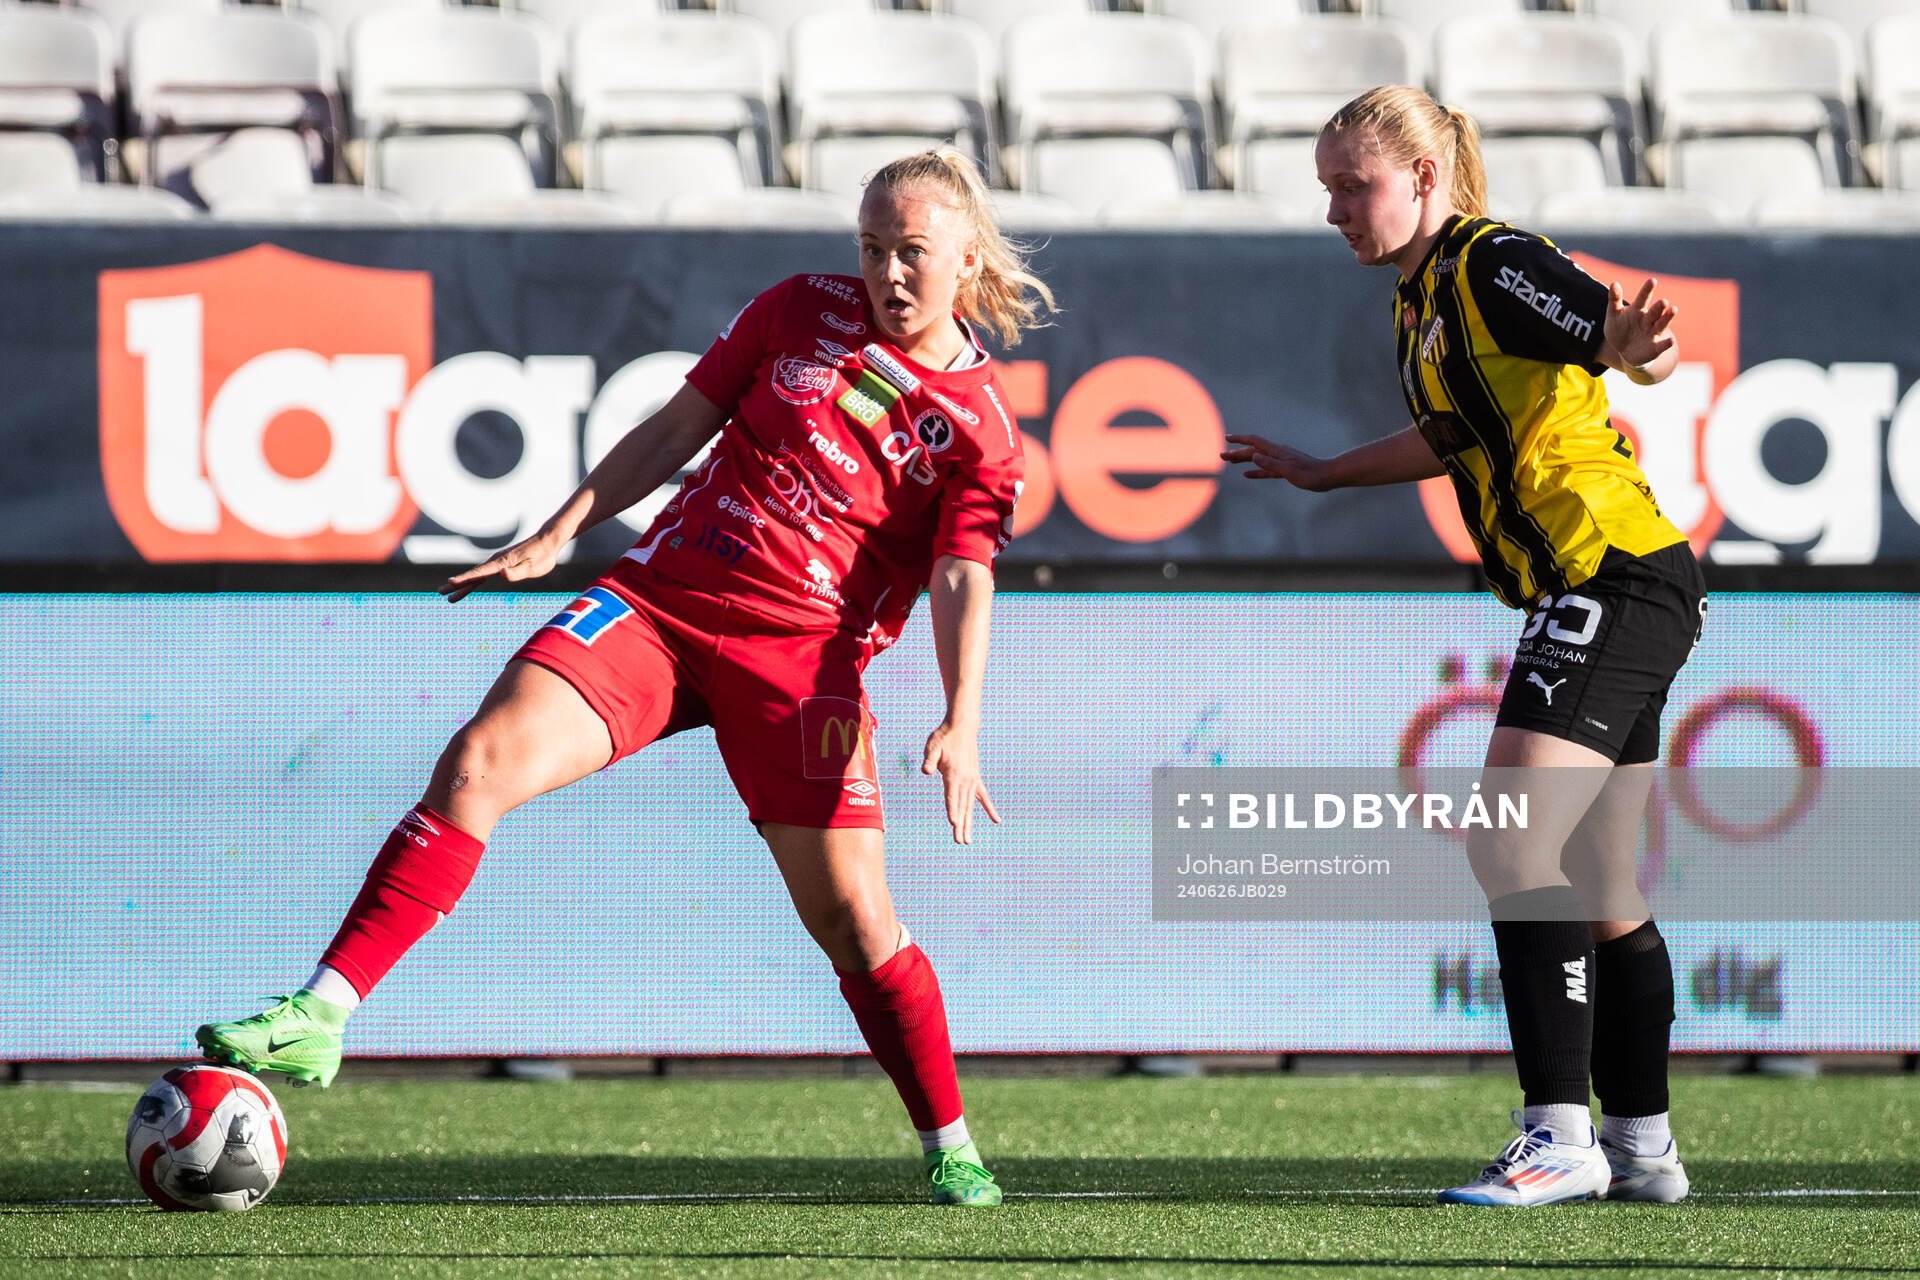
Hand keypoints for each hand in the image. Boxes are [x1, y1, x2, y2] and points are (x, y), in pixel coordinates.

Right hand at [438, 530, 565, 602]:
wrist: (547, 542)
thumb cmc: (542, 556)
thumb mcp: (533, 568)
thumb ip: (518, 572)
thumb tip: (502, 574)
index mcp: (501, 563)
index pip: (479, 573)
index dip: (464, 579)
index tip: (450, 583)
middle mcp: (496, 561)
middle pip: (472, 575)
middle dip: (456, 584)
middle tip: (440, 592)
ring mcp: (498, 562)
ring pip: (476, 575)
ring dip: (462, 584)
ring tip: (449, 594)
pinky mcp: (502, 563)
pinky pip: (484, 574)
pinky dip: (474, 580)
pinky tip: (471, 585)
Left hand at [922, 719, 1000, 845]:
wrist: (962, 726)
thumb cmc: (944, 737)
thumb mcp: (932, 746)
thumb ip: (929, 760)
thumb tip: (925, 771)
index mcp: (953, 774)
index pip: (951, 797)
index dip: (952, 811)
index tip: (954, 824)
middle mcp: (965, 780)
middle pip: (961, 807)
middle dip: (961, 825)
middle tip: (960, 842)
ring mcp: (972, 780)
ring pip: (970, 806)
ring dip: (969, 823)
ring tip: (968, 840)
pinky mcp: (975, 778)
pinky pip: (983, 796)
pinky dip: (989, 808)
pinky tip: (996, 820)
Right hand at [1221, 434, 1333, 490]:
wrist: (1329, 475)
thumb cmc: (1312, 475)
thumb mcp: (1290, 472)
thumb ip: (1271, 464)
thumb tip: (1253, 456)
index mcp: (1278, 452)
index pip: (1255, 442)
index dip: (1240, 440)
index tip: (1226, 439)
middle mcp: (1278, 454)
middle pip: (1253, 450)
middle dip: (1237, 452)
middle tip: (1221, 456)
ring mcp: (1282, 461)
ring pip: (1258, 459)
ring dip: (1244, 460)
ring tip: (1230, 462)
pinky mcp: (1286, 470)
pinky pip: (1266, 469)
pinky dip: (1255, 471)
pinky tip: (1247, 474)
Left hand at [1603, 278, 1677, 372]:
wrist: (1623, 350)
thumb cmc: (1620, 328)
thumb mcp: (1614, 314)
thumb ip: (1614, 299)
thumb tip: (1614, 283)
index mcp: (1638, 309)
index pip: (1643, 298)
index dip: (1647, 290)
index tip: (1652, 281)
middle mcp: (1648, 319)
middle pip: (1655, 311)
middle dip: (1659, 307)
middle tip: (1663, 301)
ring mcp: (1653, 332)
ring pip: (1661, 324)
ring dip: (1667, 318)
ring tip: (1673, 310)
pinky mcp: (1655, 347)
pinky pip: (1661, 345)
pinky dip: (1666, 343)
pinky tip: (1671, 341)